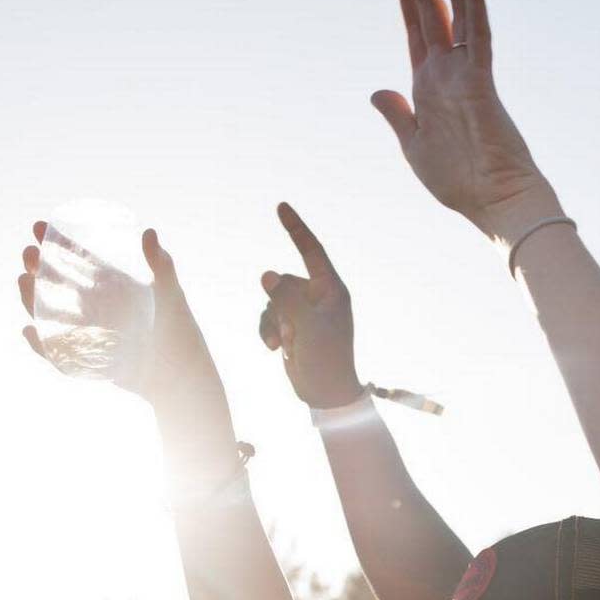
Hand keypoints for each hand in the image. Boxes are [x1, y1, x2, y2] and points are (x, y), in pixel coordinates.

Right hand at [18, 223, 225, 412]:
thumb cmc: (178, 329)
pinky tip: (31, 331)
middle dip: (35, 266)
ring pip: (47, 314)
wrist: (180, 372)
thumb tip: (148, 232)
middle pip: (52, 283)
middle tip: (30, 254)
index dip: (52, 242)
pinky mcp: (84, 358)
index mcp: (106, 286)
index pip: (72, 259)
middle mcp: (91, 307)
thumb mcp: (171, 294)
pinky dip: (40, 344)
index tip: (39, 226)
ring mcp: (84, 332)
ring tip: (24, 282)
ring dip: (29, 298)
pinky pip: (55, 351)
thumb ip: (161, 266)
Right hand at [259, 204, 362, 409]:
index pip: (312, 251)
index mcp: (332, 290)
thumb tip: (266, 273)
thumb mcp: (307, 327)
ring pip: (272, 301)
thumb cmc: (327, 359)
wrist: (326, 393)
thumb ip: (286, 298)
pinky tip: (275, 350)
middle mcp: (319, 297)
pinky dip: (268, 331)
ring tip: (285, 344)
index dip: (296, 229)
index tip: (281, 206)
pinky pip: (269, 317)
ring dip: (272, 323)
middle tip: (294, 334)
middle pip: (283, 282)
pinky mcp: (293, 326)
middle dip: (279, 307)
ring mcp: (305, 312)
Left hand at [371, 0, 549, 233]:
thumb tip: (377, 90)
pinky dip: (474, 1)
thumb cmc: (461, 184)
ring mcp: (465, 73)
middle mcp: (447, 73)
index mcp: (429, 88)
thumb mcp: (415, 148)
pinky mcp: (481, 81)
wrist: (496, 203)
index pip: (416, 30)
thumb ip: (398, 116)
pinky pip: (476, 33)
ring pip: (455, 11)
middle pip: (432, 10)